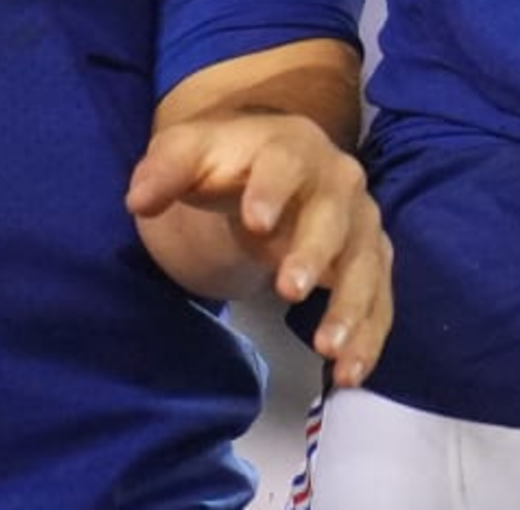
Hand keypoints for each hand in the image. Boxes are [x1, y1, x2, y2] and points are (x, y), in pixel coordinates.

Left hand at [127, 110, 391, 387]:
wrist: (262, 170)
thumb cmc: (223, 162)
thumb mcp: (186, 154)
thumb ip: (163, 169)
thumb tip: (139, 199)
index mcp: (290, 145)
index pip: (285, 161)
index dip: (272, 189)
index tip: (255, 223)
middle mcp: (337, 181)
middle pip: (334, 214)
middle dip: (316, 252)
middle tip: (290, 290)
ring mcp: (359, 224)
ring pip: (365, 262)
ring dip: (352, 306)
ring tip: (328, 349)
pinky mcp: (369, 263)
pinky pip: (380, 301)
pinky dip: (369, 337)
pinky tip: (348, 374)